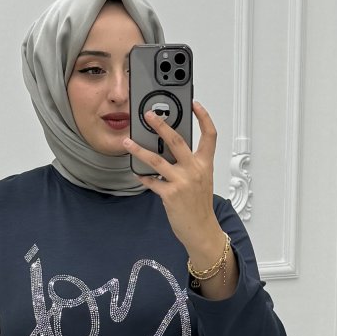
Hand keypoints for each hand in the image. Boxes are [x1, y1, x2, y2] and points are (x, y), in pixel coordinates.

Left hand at [122, 99, 220, 256]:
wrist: (201, 230)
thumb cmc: (200, 207)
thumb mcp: (202, 181)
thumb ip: (190, 164)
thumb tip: (170, 153)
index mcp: (205, 164)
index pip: (209, 135)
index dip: (203, 117)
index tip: (195, 105)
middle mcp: (194, 170)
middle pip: (176, 140)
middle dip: (161, 124)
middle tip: (148, 115)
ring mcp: (182, 182)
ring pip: (157, 160)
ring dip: (139, 150)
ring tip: (128, 143)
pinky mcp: (170, 195)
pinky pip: (152, 182)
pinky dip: (143, 177)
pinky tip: (137, 173)